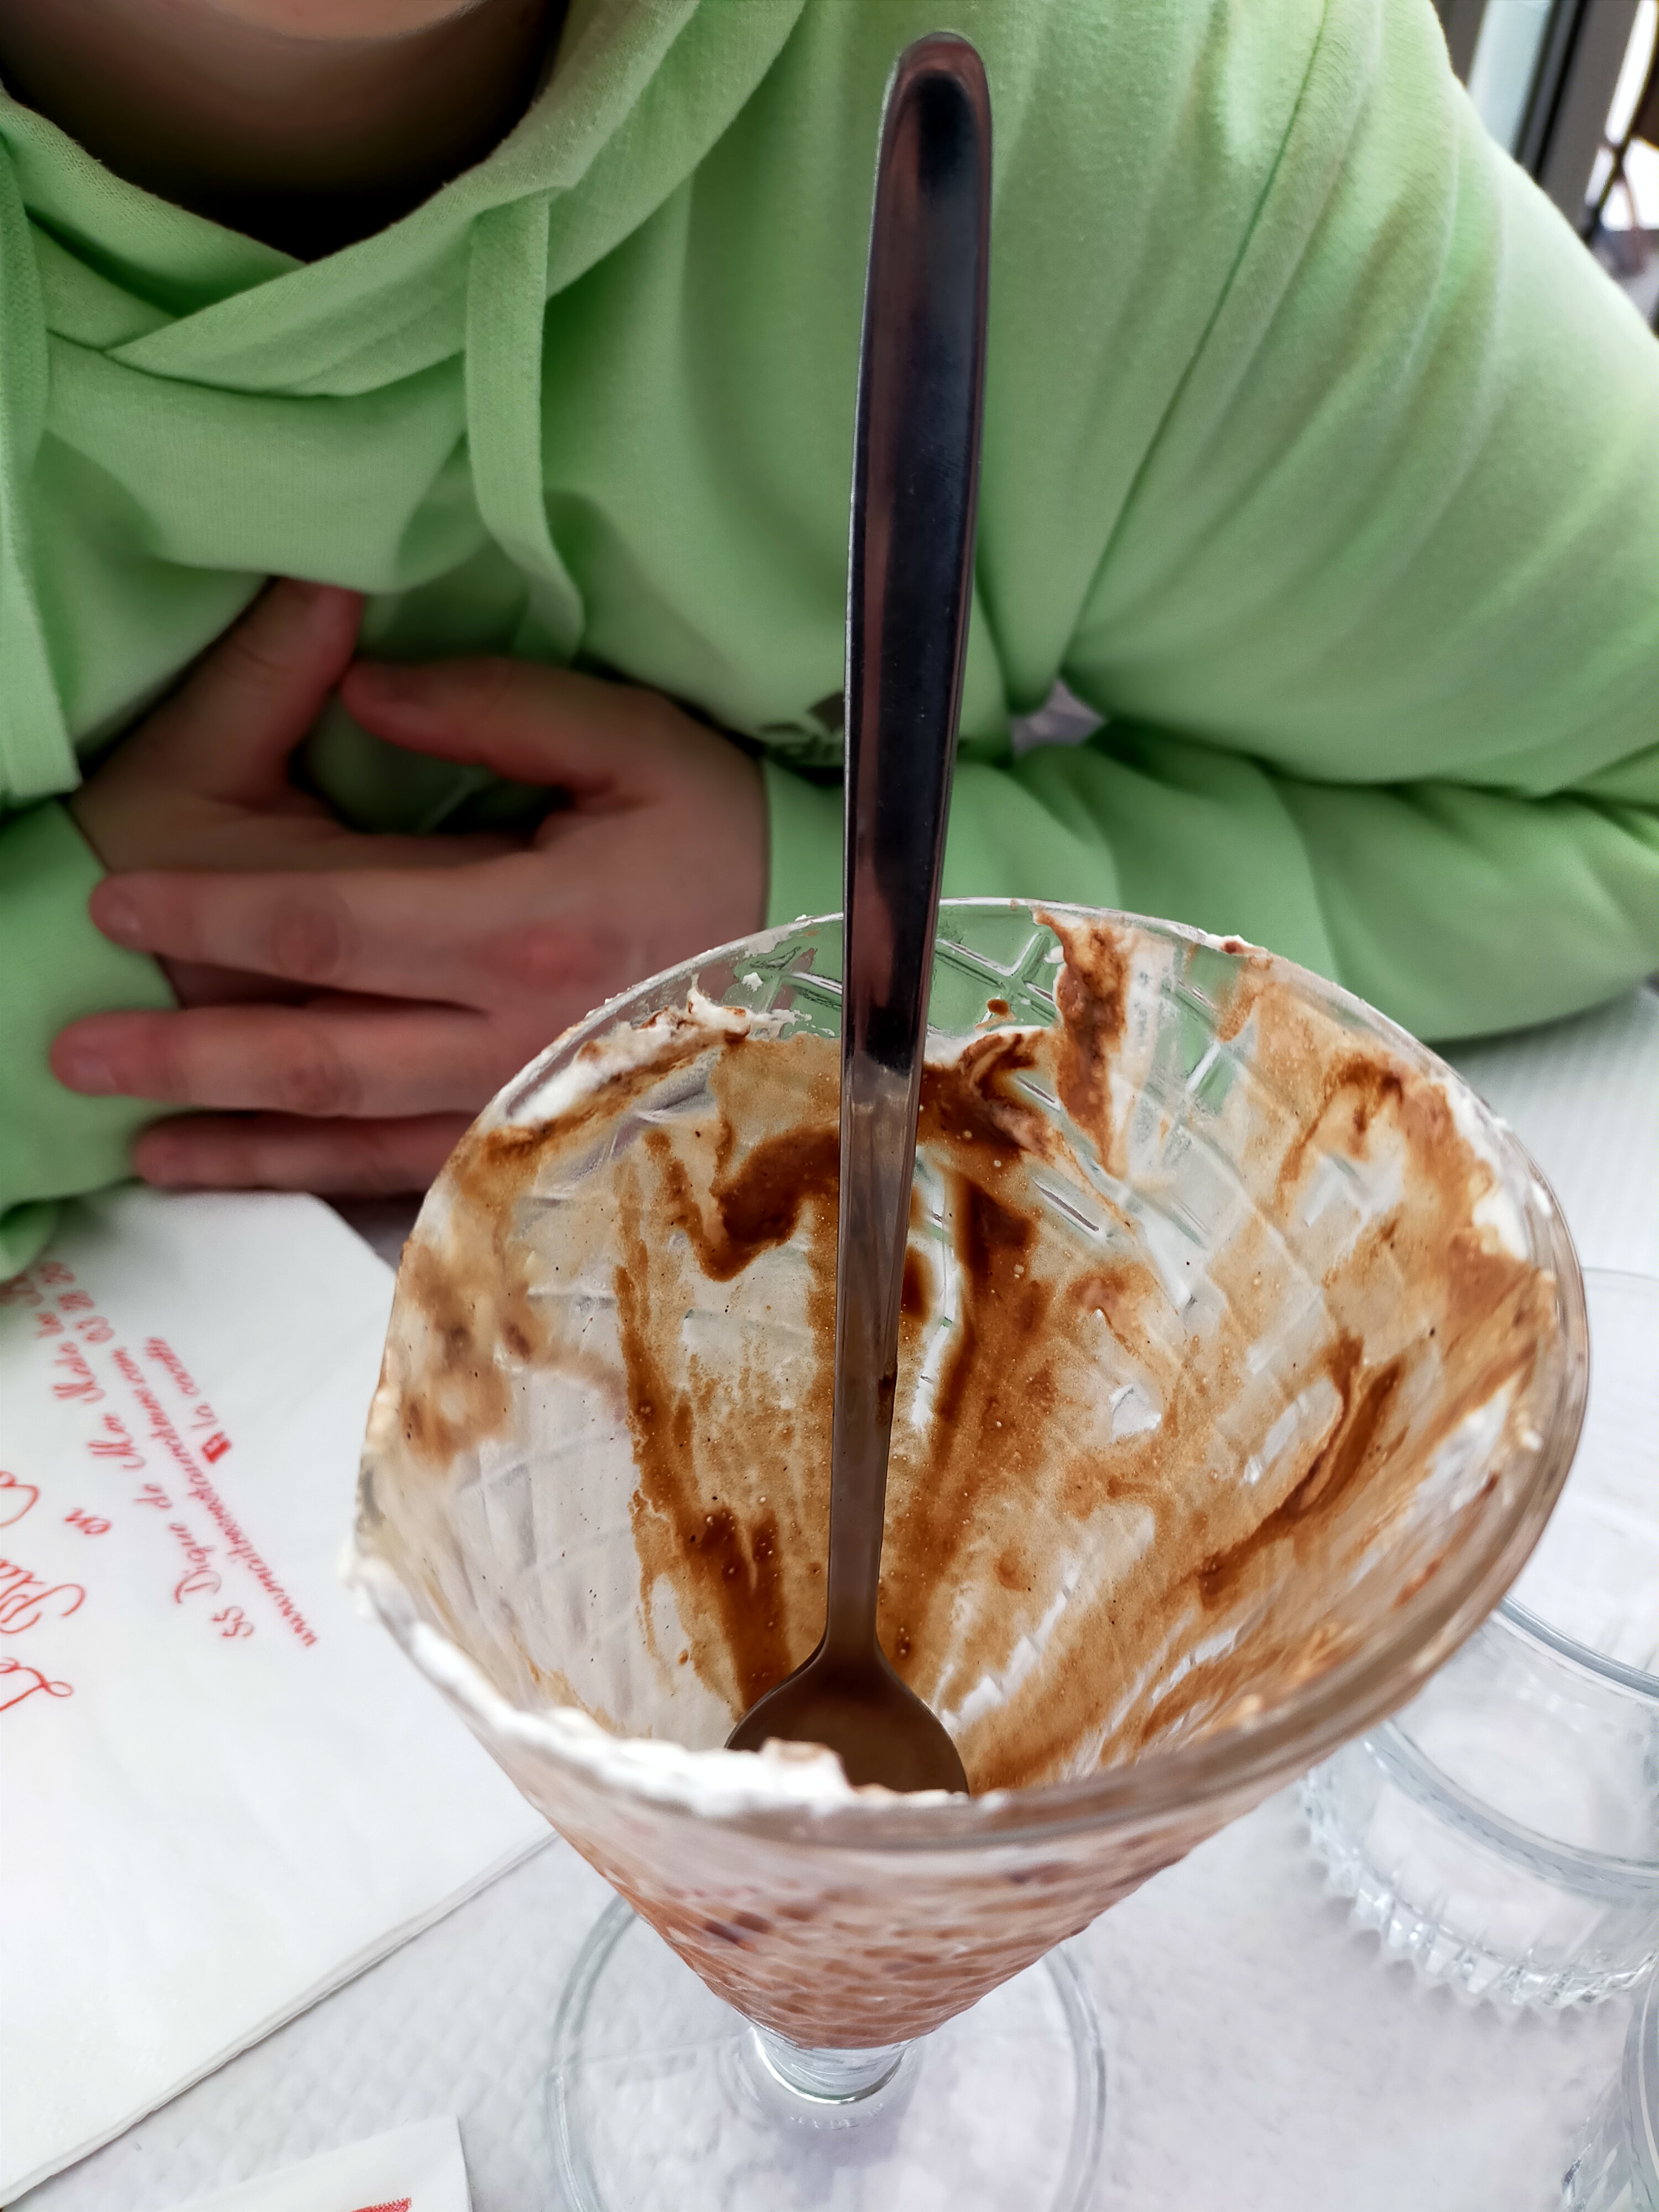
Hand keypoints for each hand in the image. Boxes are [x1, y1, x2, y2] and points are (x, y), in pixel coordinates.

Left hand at [54, 593, 767, 1192]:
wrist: (839, 956)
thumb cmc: (729, 838)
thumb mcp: (632, 742)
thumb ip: (494, 709)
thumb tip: (361, 694)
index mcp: (527, 928)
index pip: (331, 924)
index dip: (213, 913)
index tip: (122, 899)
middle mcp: (514, 1036)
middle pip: (316, 1049)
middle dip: (187, 1050)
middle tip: (76, 1048)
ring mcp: (527, 1105)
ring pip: (352, 1134)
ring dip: (236, 1136)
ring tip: (137, 1139)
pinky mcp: (542, 1140)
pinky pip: (413, 1173)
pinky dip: (321, 1180)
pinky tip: (252, 1176)